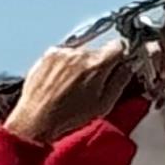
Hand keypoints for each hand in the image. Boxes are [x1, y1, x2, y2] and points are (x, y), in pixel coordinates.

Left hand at [5, 39, 139, 145]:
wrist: (37, 119)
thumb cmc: (67, 116)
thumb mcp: (103, 104)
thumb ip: (120, 81)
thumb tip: (128, 67)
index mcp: (97, 65)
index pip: (118, 46)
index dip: (120, 56)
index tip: (118, 63)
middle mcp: (79, 54)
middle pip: (97, 51)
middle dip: (97, 65)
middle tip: (91, 85)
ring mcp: (61, 53)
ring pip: (80, 53)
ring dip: (79, 65)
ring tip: (72, 87)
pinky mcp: (48, 55)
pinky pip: (63, 55)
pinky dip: (64, 65)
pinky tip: (60, 83)